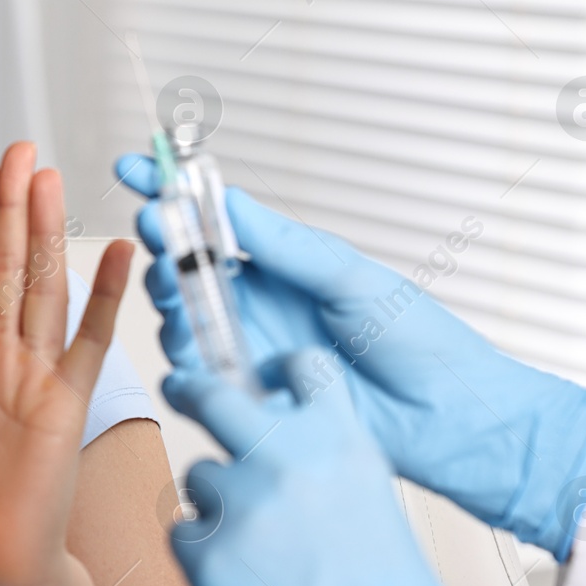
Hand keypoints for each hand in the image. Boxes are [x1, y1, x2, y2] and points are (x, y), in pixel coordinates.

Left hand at [0, 143, 133, 585]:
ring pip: (41, 292)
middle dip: (11, 211)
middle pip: (9, 271)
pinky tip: (116, 253)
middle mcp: (7, 362)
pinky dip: (104, 300)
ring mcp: (39, 380)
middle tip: (17, 150)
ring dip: (45, 235)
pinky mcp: (65, 407)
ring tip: (47, 178)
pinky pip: (86, 346)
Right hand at [116, 155, 585, 560]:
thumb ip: (285, 246)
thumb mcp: (350, 278)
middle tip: (155, 235)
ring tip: (175, 293)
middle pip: (185, 271)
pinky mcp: (251, 401)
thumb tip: (228, 200)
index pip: (214, 222)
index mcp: (283, 267)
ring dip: (168, 303)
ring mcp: (252, 352)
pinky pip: (199, 380)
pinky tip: (191, 357)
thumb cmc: (420, 341)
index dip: (170, 194)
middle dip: (161, 249)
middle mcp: (260, 306)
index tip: (136, 166)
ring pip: (181, 323)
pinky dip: (185, 367)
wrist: (450, 419)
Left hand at [164, 350, 550, 585]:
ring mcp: (241, 501)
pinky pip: (183, 533)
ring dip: (217, 503)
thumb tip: (283, 447)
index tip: (263, 379)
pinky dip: (202, 555)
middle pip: (214, 395)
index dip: (279, 373)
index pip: (301, 367)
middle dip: (194, 390)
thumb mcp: (370, 499)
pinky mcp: (205, 552)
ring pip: (199, 474)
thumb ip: (325, 461)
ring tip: (260, 553)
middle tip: (184, 389)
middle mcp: (286, 456)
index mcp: (341, 439)